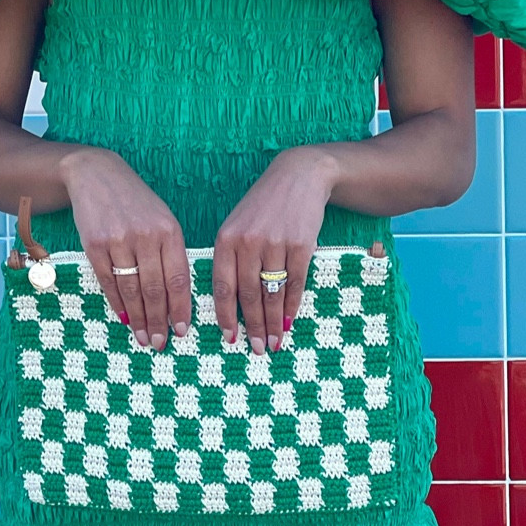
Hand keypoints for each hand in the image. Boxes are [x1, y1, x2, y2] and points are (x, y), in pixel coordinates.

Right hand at [64, 148, 191, 350]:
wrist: (96, 175)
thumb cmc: (136, 203)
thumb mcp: (162, 220)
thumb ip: (171, 253)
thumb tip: (176, 298)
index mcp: (169, 231)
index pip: (177, 278)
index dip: (180, 308)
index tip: (181, 330)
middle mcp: (146, 236)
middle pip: (154, 288)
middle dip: (159, 320)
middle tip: (160, 342)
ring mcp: (118, 240)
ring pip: (131, 289)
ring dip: (138, 317)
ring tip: (143, 337)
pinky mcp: (94, 244)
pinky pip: (108, 281)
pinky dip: (117, 302)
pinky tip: (124, 317)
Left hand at [212, 148, 335, 354]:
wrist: (299, 177)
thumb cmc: (263, 206)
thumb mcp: (237, 225)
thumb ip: (231, 259)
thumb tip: (230, 303)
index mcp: (226, 239)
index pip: (223, 286)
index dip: (226, 316)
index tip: (230, 338)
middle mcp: (249, 242)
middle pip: (249, 295)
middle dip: (253, 326)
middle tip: (256, 349)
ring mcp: (276, 243)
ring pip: (272, 293)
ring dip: (273, 322)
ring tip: (274, 342)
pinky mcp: (302, 244)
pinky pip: (295, 283)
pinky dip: (292, 305)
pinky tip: (289, 320)